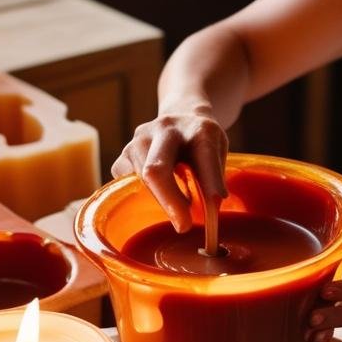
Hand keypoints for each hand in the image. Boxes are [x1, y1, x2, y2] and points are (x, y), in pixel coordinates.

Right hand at [110, 107, 228, 231]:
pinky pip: (125, 183)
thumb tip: (209, 217)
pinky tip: (156, 197)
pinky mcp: (123, 155)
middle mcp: (166, 129)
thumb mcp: (218, 153)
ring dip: (159, 201)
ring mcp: (139, 140)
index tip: (215, 203)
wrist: (181, 115)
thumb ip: (214, 178)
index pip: (204, 155)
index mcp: (199, 129)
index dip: (210, 181)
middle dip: (169, 201)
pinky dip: (141, 197)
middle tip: (183, 226)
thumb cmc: (201, 143)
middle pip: (156, 169)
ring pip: (141, 178)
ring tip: (177, 212)